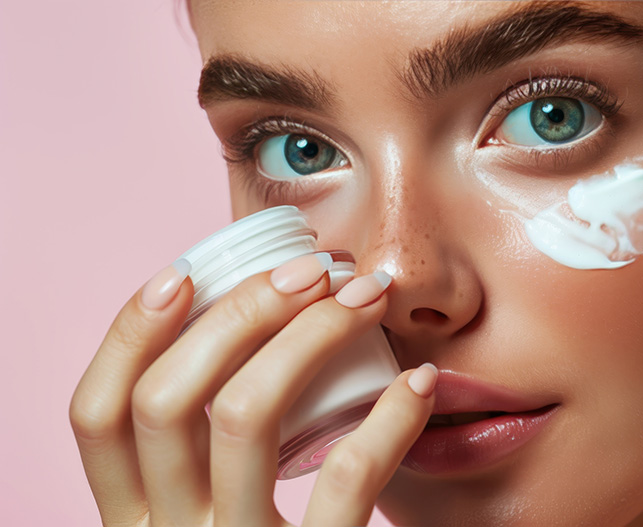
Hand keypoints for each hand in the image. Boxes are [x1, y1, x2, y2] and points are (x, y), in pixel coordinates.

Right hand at [69, 253, 436, 526]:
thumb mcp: (206, 512)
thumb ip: (203, 451)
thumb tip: (247, 328)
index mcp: (133, 517)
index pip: (96, 414)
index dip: (130, 333)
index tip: (187, 274)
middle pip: (169, 398)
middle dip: (241, 312)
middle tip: (311, 270)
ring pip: (243, 418)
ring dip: (309, 337)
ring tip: (364, 297)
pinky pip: (344, 482)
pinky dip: (387, 417)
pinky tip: (418, 382)